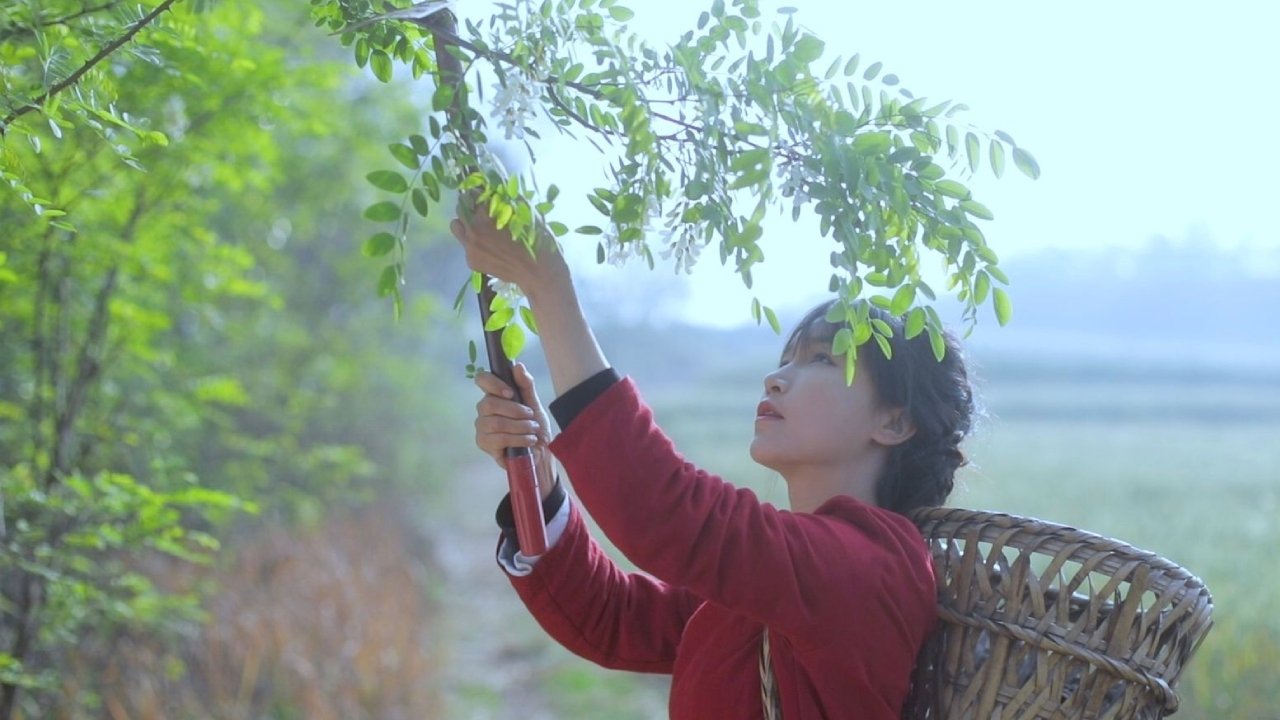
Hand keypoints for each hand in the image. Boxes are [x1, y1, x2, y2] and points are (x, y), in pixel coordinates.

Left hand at [450, 193, 568, 299]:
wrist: (536, 272)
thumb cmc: (535, 240)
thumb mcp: (523, 214)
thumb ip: (505, 201)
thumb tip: (495, 191)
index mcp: (486, 213)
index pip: (472, 195)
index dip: (479, 194)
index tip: (484, 197)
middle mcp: (473, 228)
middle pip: (461, 209)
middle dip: (471, 208)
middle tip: (482, 213)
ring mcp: (469, 246)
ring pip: (457, 227)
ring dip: (466, 225)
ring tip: (480, 230)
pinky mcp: (471, 261)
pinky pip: (466, 246)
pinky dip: (474, 245)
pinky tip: (490, 250)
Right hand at [474, 364, 557, 501]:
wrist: (541, 453)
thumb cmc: (535, 428)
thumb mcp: (535, 404)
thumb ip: (526, 385)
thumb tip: (517, 366)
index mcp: (495, 395)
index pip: (482, 380)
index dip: (493, 383)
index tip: (510, 393)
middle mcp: (484, 410)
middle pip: (489, 404)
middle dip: (515, 410)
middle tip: (531, 417)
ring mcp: (482, 428)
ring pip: (495, 423)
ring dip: (519, 426)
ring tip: (533, 430)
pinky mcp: (484, 444)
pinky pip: (498, 439)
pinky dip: (517, 439)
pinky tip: (528, 441)